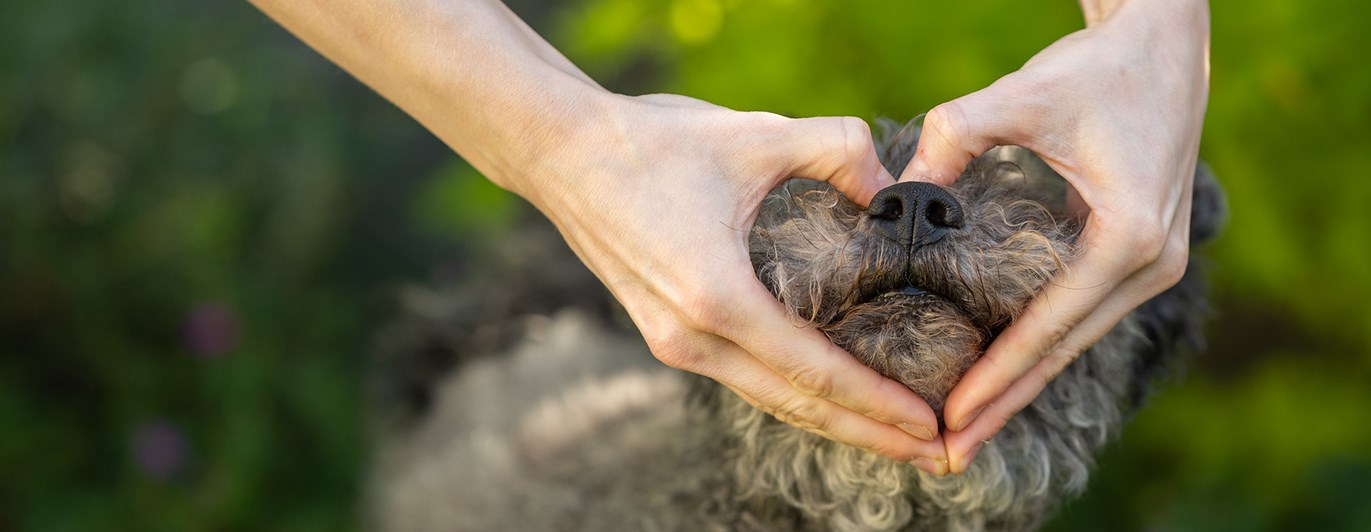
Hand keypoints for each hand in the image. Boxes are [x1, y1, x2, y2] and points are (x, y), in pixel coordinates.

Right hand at [514, 93, 948, 470]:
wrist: (562, 153)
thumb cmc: (652, 142)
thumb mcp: (755, 134)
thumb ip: (838, 149)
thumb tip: (895, 186)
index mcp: (718, 298)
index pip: (815, 372)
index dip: (878, 404)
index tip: (930, 425)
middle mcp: (693, 337)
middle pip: (798, 406)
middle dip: (871, 435)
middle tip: (936, 455)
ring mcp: (674, 342)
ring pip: (770, 399)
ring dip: (835, 422)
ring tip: (894, 439)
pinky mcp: (665, 332)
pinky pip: (745, 377)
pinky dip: (795, 395)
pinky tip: (829, 397)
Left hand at [900, 0, 1209, 472]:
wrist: (1163, 43)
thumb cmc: (1095, 67)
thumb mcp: (1019, 96)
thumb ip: (954, 134)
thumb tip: (897, 189)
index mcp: (1128, 234)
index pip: (1049, 325)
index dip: (995, 374)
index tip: (949, 416)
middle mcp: (1152, 262)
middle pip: (1064, 351)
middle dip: (1003, 404)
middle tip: (946, 452)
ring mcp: (1155, 265)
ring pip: (1074, 342)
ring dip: (1020, 387)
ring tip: (966, 433)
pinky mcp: (1141, 258)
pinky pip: (1082, 317)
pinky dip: (1039, 351)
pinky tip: (998, 380)